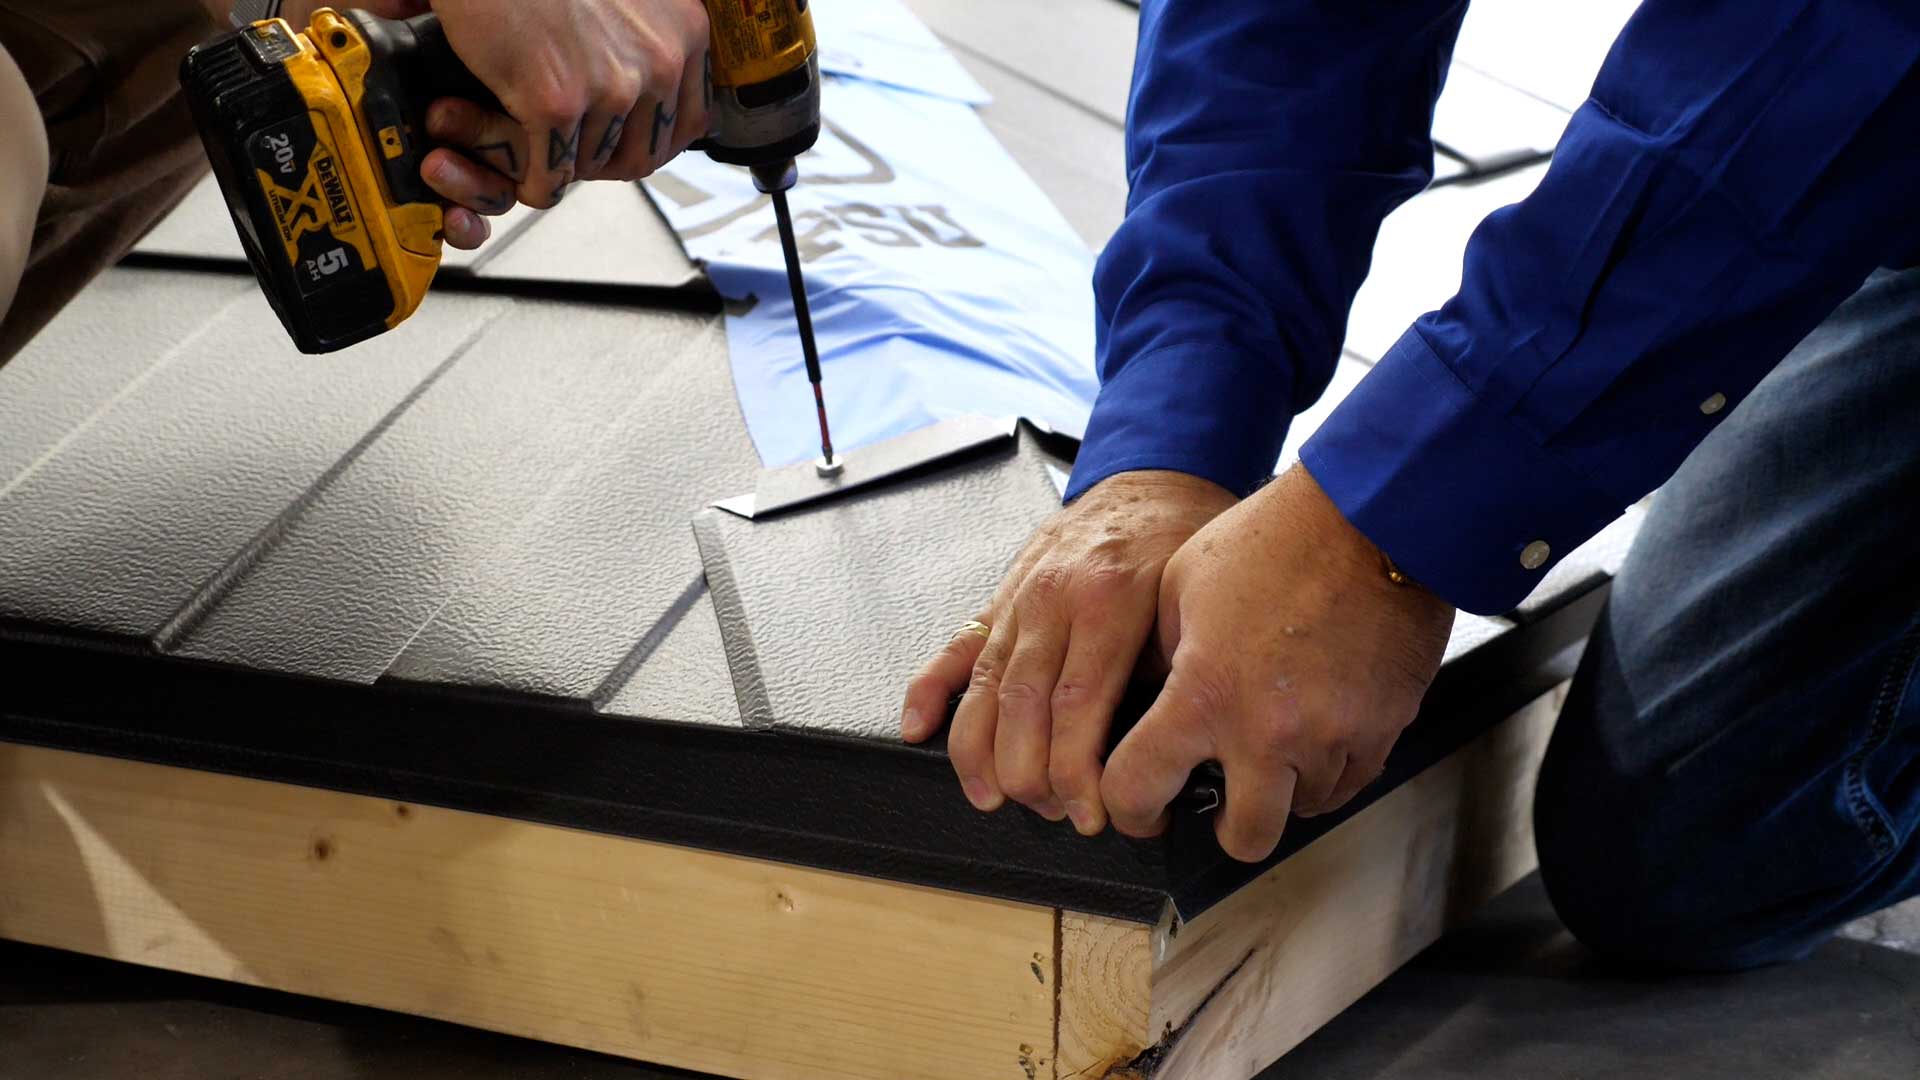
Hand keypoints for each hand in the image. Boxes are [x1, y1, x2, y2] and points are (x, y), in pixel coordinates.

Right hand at [417, 0, 711, 227]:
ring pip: (594, 166)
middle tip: (573, 151)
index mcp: (684, 29)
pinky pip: (550, 174)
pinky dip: (532, 180)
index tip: (621, 141)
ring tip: (537, 147)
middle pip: (643, 153)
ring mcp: (611, 85)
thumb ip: (649, 37)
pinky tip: (518, 170)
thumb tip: (654, 94)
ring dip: (563, 166)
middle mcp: (660, 60)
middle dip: (606, 161)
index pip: (689, 122)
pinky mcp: (555, 102)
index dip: (649, 141)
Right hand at [899, 471, 1237, 834]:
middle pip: (1022, 705)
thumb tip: (1168, 750)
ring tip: (989, 797)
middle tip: (1051, 815)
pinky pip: (954, 647)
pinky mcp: (998, 597)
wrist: (1151, 478)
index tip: (1093, 812)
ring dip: (978, 752)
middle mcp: (1053, 600)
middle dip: (1029, 775)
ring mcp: (1019, 598)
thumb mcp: (1191, 601)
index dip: (1076, 772)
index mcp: (1107, 601)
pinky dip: (928, 690)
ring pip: (983, 686)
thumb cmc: (1180, 539)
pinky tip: (916, 727)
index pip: (1076, 706)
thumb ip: (1171, 669)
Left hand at [1101, 465, 1454, 861]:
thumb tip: (1153, 696)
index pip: (1138, 790)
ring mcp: (1333, 736)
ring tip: (1273, 743)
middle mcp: (1268, 730)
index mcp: (1204, 694)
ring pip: (1303, 809)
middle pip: (1244, 839)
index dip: (1128, 809)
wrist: (1372, 516)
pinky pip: (1351, 782)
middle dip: (1227, 830)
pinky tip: (1314, 730)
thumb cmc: (1278, 537)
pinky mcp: (1383, 729)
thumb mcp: (1180, 584)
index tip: (1139, 808)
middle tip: (1222, 801)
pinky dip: (1328, 770)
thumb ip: (1162, 653)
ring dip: (1283, 789)